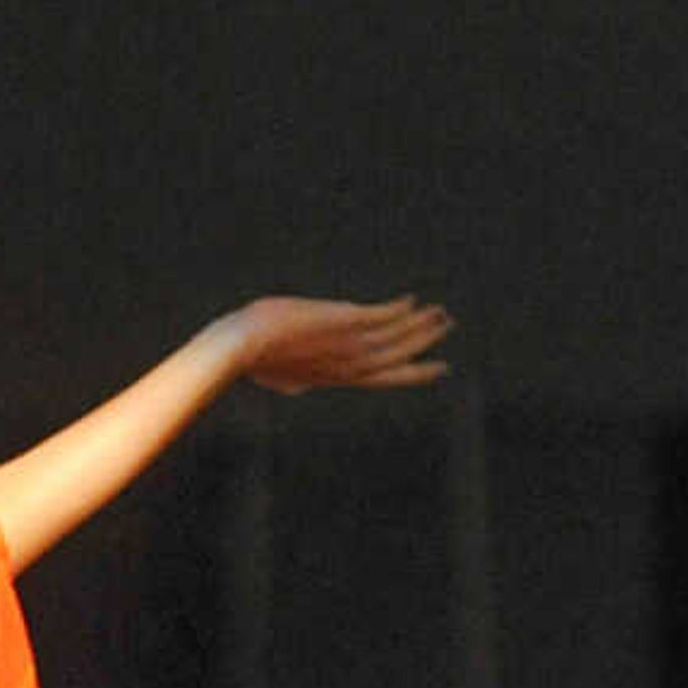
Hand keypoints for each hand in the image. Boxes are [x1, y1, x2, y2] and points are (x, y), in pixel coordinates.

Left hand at [204, 294, 451, 394]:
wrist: (242, 345)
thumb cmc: (253, 360)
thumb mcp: (280, 377)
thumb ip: (296, 382)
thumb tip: (297, 388)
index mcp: (337, 376)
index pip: (385, 377)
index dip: (414, 373)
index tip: (439, 367)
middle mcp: (349, 364)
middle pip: (399, 355)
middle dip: (424, 341)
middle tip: (446, 325)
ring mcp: (347, 343)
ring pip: (395, 336)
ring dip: (419, 323)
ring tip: (438, 311)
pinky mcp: (343, 321)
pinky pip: (381, 316)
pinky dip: (399, 309)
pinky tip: (410, 299)